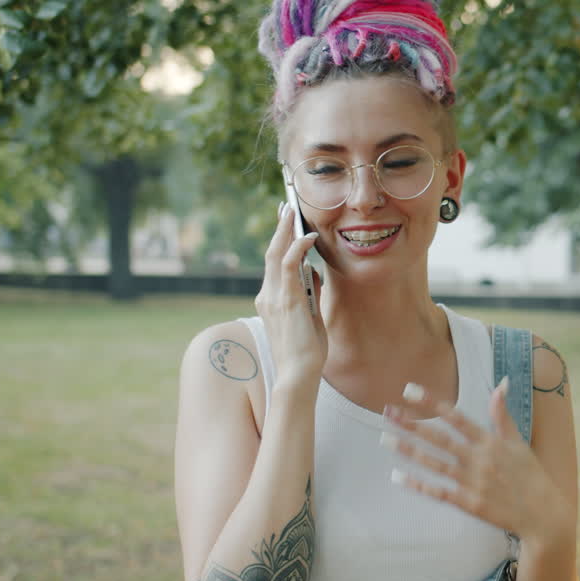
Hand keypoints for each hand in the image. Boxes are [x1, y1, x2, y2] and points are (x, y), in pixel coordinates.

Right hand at [254, 202, 327, 389]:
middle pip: (271, 252)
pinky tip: (308, 236)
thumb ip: (308, 293)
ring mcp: (274, 298)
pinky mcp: (287, 301)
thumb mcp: (309, 316)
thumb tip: (312, 271)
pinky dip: (298, 248)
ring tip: (293, 211)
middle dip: (279, 228)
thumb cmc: (306, 351)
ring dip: (285, 230)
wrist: (299, 374)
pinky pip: (288, 266)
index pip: (273, 264)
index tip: (286, 222)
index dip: (279, 241)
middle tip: (285, 206)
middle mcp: (267, 296)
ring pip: (276, 254)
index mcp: (270, 300)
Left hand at [383, 378, 572, 542]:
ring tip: (385, 438)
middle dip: (412, 424)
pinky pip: (438, 492)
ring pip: (434, 463)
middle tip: (387, 412)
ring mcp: (473, 482)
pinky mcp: (469, 503)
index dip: (432, 402)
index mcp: (491, 441)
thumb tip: (500, 383)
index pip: (456, 417)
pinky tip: (397, 476)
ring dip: (409, 451)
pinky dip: (418, 485)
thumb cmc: (531, 475)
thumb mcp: (519, 441)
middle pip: (440, 438)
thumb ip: (503, 414)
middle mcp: (480, 459)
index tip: (409, 390)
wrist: (543, 514)